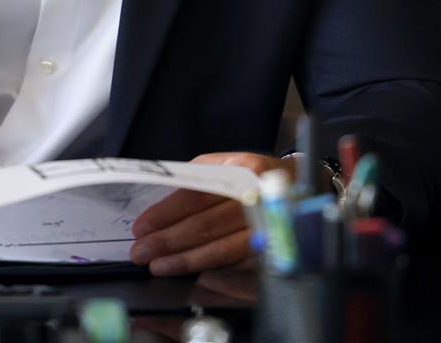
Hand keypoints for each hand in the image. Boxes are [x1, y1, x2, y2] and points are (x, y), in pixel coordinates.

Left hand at [129, 151, 292, 275]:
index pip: (196, 193)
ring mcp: (268, 225)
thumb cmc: (251, 175)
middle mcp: (257, 197)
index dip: (166, 212)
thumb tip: (159, 206)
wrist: (300, 185)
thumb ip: (197, 180)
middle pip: (207, 224)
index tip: (141, 226)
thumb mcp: (226, 164)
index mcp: (241, 169)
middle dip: (169, 241)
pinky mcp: (273, 247)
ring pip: (223, 248)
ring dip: (187, 260)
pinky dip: (213, 270)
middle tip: (141, 252)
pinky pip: (238, 263)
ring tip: (159, 267)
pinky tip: (193, 275)